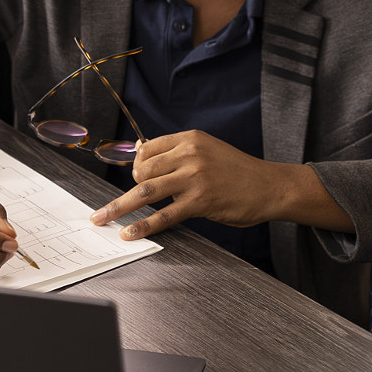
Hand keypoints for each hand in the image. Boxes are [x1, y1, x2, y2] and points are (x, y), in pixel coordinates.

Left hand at [91, 131, 337, 241]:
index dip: (136, 164)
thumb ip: (179, 153)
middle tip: (123, 203)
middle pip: (143, 169)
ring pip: (147, 191)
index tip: (135, 177)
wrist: (269, 186)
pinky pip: (165, 215)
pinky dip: (143, 226)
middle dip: (128, 187)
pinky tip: (130, 233)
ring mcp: (195, 178)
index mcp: (191, 139)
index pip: (149, 147)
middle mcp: (190, 154)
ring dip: (120, 206)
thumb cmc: (238, 171)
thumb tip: (142, 153)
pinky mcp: (201, 201)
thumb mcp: (209, 150)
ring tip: (101, 218)